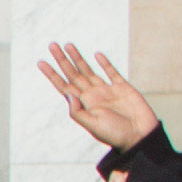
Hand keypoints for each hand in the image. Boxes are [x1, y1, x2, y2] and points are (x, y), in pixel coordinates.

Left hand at [39, 41, 160, 152]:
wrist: (140, 136)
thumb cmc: (116, 135)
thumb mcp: (92, 125)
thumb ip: (78, 111)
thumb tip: (67, 94)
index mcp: (84, 104)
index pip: (64, 86)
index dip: (52, 74)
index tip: (41, 62)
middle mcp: (93, 95)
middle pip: (74, 74)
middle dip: (62, 60)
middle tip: (52, 45)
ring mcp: (107, 91)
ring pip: (89, 70)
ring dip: (78, 58)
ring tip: (68, 45)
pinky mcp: (123, 88)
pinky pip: (112, 73)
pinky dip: (105, 64)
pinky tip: (96, 55)